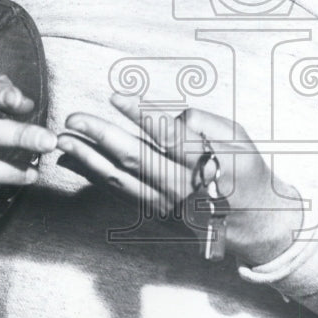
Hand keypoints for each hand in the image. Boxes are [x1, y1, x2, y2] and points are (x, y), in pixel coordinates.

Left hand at [57, 93, 302, 266]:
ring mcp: (165, 203)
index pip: (167, 136)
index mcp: (206, 164)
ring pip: (121, 180)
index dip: (140, 115)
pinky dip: (95, 177)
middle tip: (74, 118)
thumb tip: (174, 116)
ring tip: (64, 139)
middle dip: (100, 136)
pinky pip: (120, 193)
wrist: (253, 221)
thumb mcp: (240, 139)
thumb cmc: (247, 171)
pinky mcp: (156, 212)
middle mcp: (181, 186)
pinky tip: (76, 162)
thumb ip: (207, 123)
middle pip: (134, 158)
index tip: (115, 97)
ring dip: (88, 159)